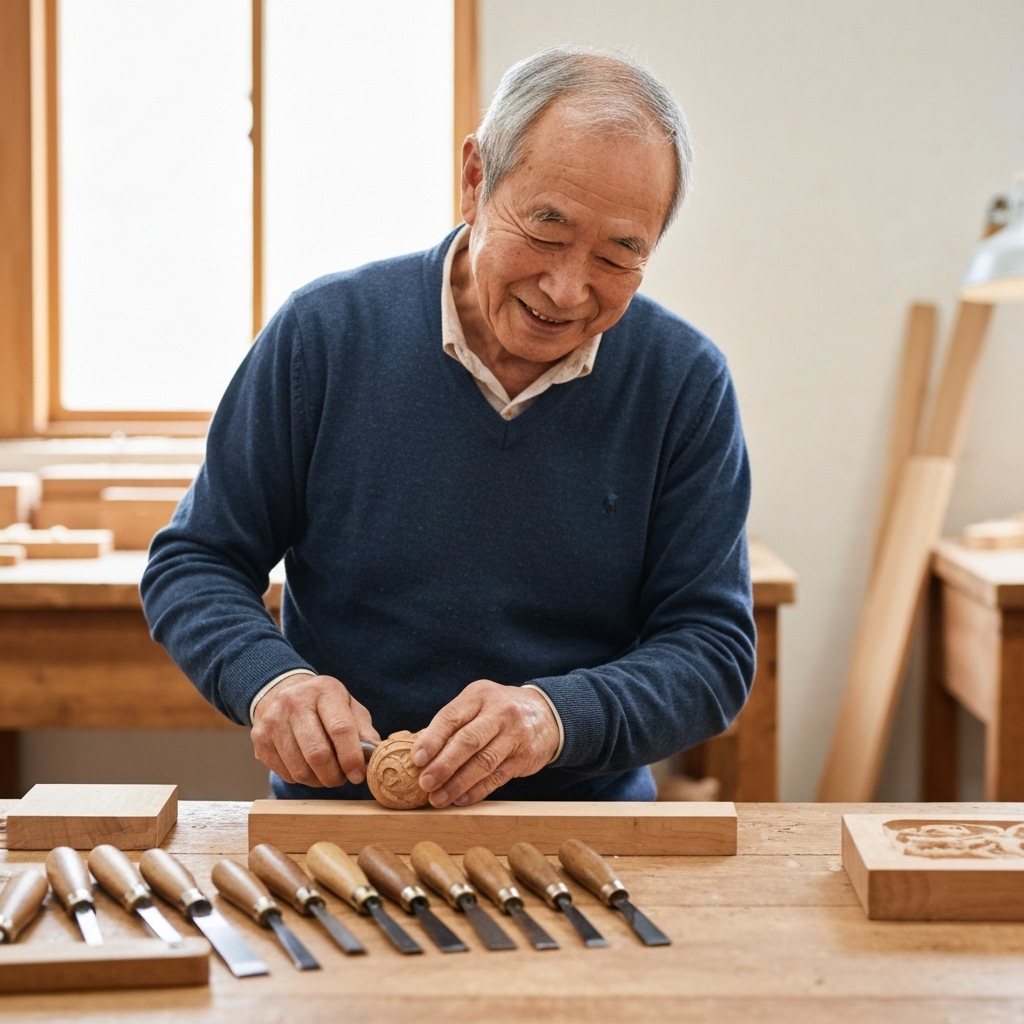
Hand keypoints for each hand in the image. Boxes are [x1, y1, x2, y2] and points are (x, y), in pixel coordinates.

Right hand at [250, 674, 379, 787]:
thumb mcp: (348, 707)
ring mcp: (273, 720)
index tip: (358, 775)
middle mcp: (295, 702)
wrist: (283, 692)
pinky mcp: (259, 739)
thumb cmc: (324, 705)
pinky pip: (285, 773)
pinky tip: (308, 768)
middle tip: (342, 779)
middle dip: (335, 776)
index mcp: (324, 690)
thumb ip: (364, 731)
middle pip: (318, 753)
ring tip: (327, 775)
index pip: (340, 729)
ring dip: (318, 781)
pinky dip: (301, 779)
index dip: (352, 757)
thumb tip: (376, 756)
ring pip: (300, 769)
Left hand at [410, 680, 558, 807]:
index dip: (432, 739)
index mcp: (479, 695)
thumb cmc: (498, 711)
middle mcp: (499, 712)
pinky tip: (461, 799)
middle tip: (425, 783)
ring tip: (438, 797)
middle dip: (443, 764)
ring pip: (483, 762)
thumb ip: (451, 724)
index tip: (417, 759)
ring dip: (458, 783)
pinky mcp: (525, 756)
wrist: (546, 714)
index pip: (451, 717)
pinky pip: (498, 777)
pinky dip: (477, 791)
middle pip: (468, 741)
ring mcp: (515, 734)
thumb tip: (417, 749)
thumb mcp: (477, 704)